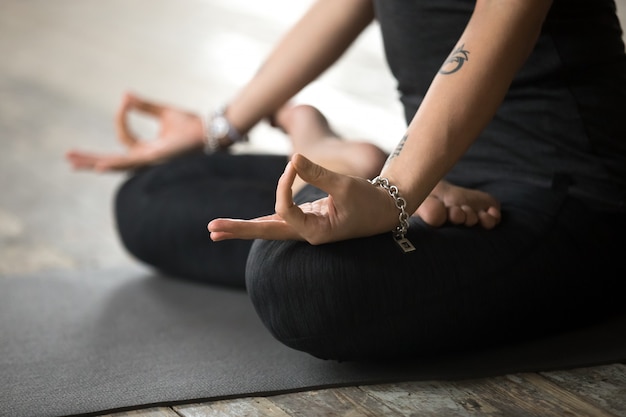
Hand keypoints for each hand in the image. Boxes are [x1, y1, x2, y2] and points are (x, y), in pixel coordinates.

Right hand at [66, 92, 204, 171]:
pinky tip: (101, 166)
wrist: (211, 131)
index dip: (121, 118)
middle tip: (68, 158)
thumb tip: (126, 95)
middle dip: (90, 159)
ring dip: (95, 162)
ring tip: (74, 162)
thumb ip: (145, 106)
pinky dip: (116, 163)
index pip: (124, 137)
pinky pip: (132, 163)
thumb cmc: (193, 125)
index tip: (126, 100)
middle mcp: (147, 158)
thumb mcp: (164, 112)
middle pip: (113, 160)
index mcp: (148, 149)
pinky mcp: (157, 159)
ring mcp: (151, 162)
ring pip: (117, 164)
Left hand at [208, 153, 399, 243]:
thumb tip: (293, 158)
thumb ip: (319, 174)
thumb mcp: (346, 186)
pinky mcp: (307, 218)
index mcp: (316, 232)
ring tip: (215, 230)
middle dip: (239, 229)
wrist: (386, 211)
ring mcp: (305, 227)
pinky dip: (260, 221)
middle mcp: (307, 233)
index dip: (283, 185)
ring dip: (243, 228)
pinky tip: (245, 224)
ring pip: (269, 228)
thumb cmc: (370, 200)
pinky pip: (279, 220)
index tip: (294, 162)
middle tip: (211, 229)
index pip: (285, 210)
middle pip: (266, 233)